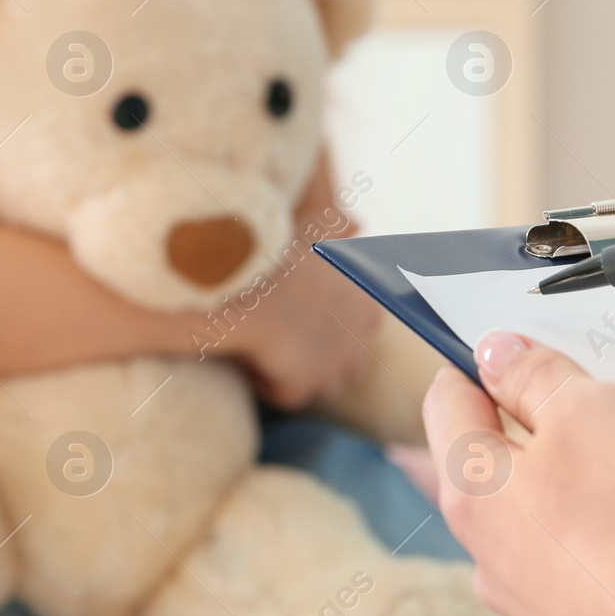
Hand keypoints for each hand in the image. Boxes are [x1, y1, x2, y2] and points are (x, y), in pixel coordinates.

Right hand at [227, 153, 377, 407]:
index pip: (366, 326)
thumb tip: (355, 221)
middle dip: (326, 357)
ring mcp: (333, 366)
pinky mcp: (302, 385)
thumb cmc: (282, 247)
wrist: (250, 273)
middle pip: (351, 364)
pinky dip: (266, 381)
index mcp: (368, 302)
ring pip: (322, 383)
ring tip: (269, 351)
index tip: (310, 315)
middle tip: (289, 340)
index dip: (339, 324)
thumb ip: (337, 226)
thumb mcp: (315, 226)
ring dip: (299, 373)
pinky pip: (285, 394)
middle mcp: (359, 339)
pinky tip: (247, 359)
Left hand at [424, 331, 614, 615]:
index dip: (476, 366)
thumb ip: (536, 375)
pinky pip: (576, 574)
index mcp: (469, 487)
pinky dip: (600, 550)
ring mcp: (528, 602)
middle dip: (525, 434)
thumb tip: (496, 355)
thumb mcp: (588, 409)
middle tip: (579, 414)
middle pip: (486, 469)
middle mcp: (484, 552)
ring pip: (531, 526)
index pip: (444, 402)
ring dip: (565, 497)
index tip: (506, 356)